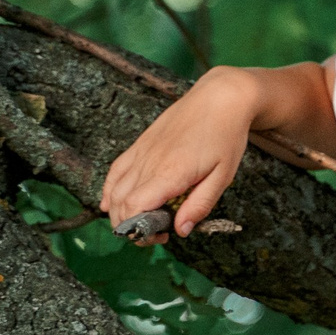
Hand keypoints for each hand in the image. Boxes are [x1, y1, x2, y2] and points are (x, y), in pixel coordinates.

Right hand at [98, 68, 257, 240]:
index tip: (160, 237)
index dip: (139, 231)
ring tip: (139, 222)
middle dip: (130, 227)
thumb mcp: (223, 175)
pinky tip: (109, 204)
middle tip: (154, 233)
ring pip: (114, 190)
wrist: (220, 97)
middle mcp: (149, 162)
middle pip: (120, 204)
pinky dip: (109, 190)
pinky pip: (115, 170)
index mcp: (170, 173)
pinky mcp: (140, 144)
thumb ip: (200, 205)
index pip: (135, 209)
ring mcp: (141, 152)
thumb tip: (181, 231)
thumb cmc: (226, 135)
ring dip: (119, 212)